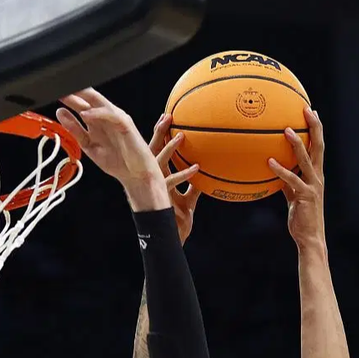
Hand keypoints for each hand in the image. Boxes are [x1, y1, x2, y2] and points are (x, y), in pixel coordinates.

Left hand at [56, 89, 171, 212]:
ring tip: (69, 95)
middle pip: (89, 98)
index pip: (81, 103)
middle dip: (74, 92)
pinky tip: (86, 114)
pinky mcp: (125, 124)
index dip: (68, 98)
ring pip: (99, 102)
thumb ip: (75, 130)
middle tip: (59, 87)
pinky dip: (98, 114)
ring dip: (84, 98)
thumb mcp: (88, 146)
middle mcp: (106, 117)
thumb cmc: (118, 160)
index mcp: (97, 121)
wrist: (136, 174)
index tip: (53, 94)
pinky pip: (111, 115)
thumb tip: (60, 113)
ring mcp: (116, 119)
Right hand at [148, 115, 200, 244]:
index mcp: (157, 179)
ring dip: (170, 150)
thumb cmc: (178, 222)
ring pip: (159, 165)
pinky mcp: (164, 200)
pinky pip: (173, 185)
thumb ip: (194, 188)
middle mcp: (154, 181)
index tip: (165, 116)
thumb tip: (207, 175)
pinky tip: (196, 168)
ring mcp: (157, 190)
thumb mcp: (188, 201)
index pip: (154, 151)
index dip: (159, 134)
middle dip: (159, 133)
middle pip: (152, 152)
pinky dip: (184, 176)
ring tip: (181, 135)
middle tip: (168, 115)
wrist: (172, 242)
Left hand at [268, 107, 324, 250]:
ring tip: (285, 130)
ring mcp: (313, 185)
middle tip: (306, 110)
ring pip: (307, 159)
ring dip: (297, 144)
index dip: (316, 129)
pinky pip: (292, 179)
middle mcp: (318, 176)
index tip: (310, 112)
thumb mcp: (293, 194)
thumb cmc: (301, 216)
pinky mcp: (305, 196)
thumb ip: (287, 181)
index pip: (318, 146)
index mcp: (317, 174)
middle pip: (318, 146)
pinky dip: (281, 170)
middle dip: (314, 127)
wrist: (309, 237)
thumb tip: (273, 168)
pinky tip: (269, 161)